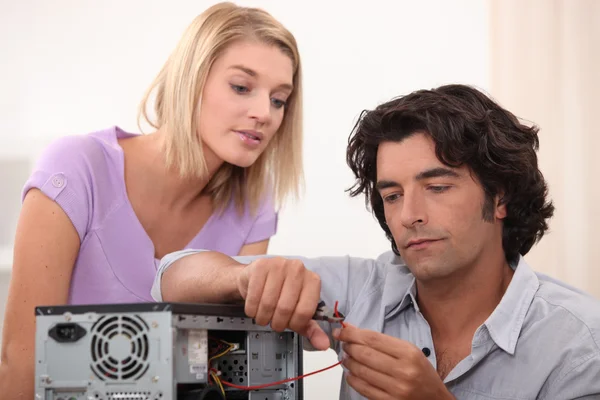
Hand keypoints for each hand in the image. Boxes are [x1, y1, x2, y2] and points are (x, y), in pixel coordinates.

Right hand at [236, 257, 329, 349]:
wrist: (257, 277)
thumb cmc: (280, 294)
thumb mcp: (298, 311)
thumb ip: (312, 329)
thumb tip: (323, 344)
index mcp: (312, 280)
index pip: (305, 311)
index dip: (295, 324)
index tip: (290, 325)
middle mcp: (298, 269)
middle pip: (285, 308)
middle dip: (277, 322)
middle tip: (274, 322)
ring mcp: (279, 265)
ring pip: (268, 303)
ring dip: (263, 317)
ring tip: (264, 316)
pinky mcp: (260, 266)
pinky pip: (254, 296)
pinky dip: (252, 308)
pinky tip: (255, 306)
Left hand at [333, 324, 454, 399]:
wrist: (435, 399)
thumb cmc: (420, 372)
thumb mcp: (408, 351)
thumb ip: (380, 340)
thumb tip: (351, 329)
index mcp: (409, 353)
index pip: (373, 339)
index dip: (352, 333)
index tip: (341, 331)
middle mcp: (403, 370)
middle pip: (365, 354)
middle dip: (349, 347)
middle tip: (344, 344)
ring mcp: (396, 389)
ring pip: (362, 371)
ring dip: (349, 363)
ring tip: (347, 358)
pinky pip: (364, 389)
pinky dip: (353, 380)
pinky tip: (351, 374)